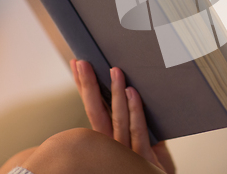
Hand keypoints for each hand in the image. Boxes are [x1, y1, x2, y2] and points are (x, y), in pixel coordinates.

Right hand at [69, 59, 174, 173]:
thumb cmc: (150, 164)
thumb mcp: (143, 139)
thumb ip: (139, 120)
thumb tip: (138, 88)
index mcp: (108, 138)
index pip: (93, 108)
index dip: (84, 88)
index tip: (76, 66)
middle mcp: (111, 144)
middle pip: (96, 111)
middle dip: (88, 86)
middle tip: (83, 63)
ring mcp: (125, 152)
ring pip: (117, 118)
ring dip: (114, 92)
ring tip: (114, 71)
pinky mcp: (142, 158)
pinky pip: (137, 130)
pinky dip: (135, 110)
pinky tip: (132, 92)